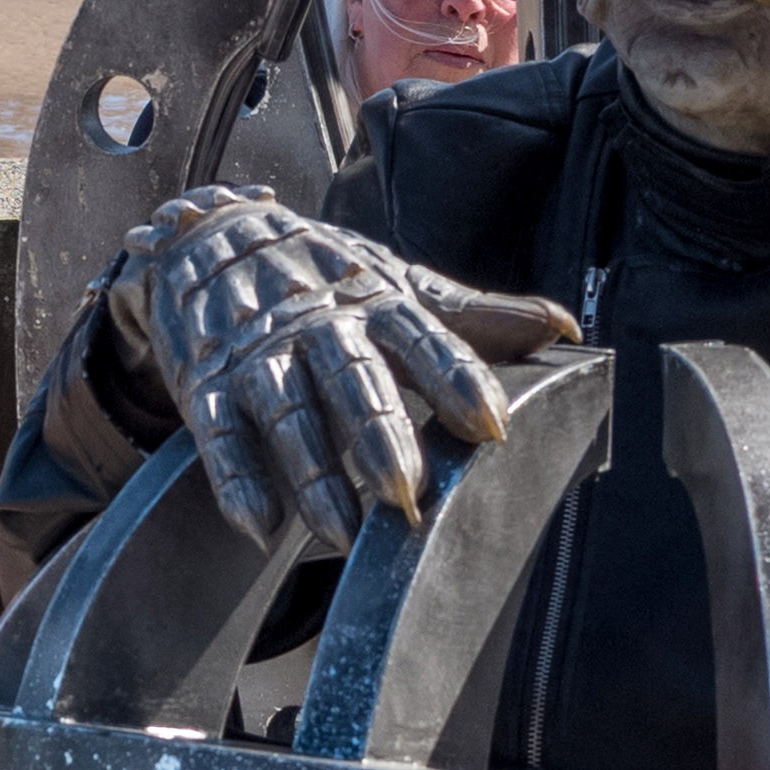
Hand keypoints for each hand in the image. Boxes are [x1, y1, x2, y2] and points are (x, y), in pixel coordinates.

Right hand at [107, 188, 574, 548]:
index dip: (457, 379)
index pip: (420, 337)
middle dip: (377, 434)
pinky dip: (235, 479)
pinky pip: (217, 434)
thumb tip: (564, 327)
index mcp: (372, 299)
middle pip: (350, 378)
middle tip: (407, 491)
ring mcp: (257, 355)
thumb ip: (475, 316)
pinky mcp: (205, 384)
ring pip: (287, 413)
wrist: (208, 237)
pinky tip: (260, 524)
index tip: (492, 424)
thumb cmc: (323, 275)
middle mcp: (316, 324)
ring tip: (340, 532)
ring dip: (311, 472)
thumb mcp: (395, 285)